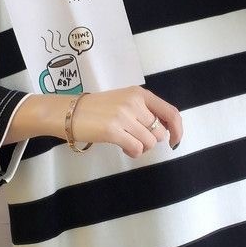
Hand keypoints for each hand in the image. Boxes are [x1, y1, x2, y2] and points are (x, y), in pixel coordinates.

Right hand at [69, 86, 183, 158]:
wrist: (68, 112)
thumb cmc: (97, 109)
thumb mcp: (124, 101)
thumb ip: (144, 111)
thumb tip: (164, 131)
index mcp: (140, 94)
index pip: (170, 112)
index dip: (178, 129)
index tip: (175, 141)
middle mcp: (134, 102)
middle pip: (159, 132)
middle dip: (150, 141)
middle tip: (135, 139)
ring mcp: (123, 116)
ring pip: (149, 142)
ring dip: (141, 148)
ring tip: (127, 143)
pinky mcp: (113, 130)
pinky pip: (136, 148)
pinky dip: (133, 152)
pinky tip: (124, 148)